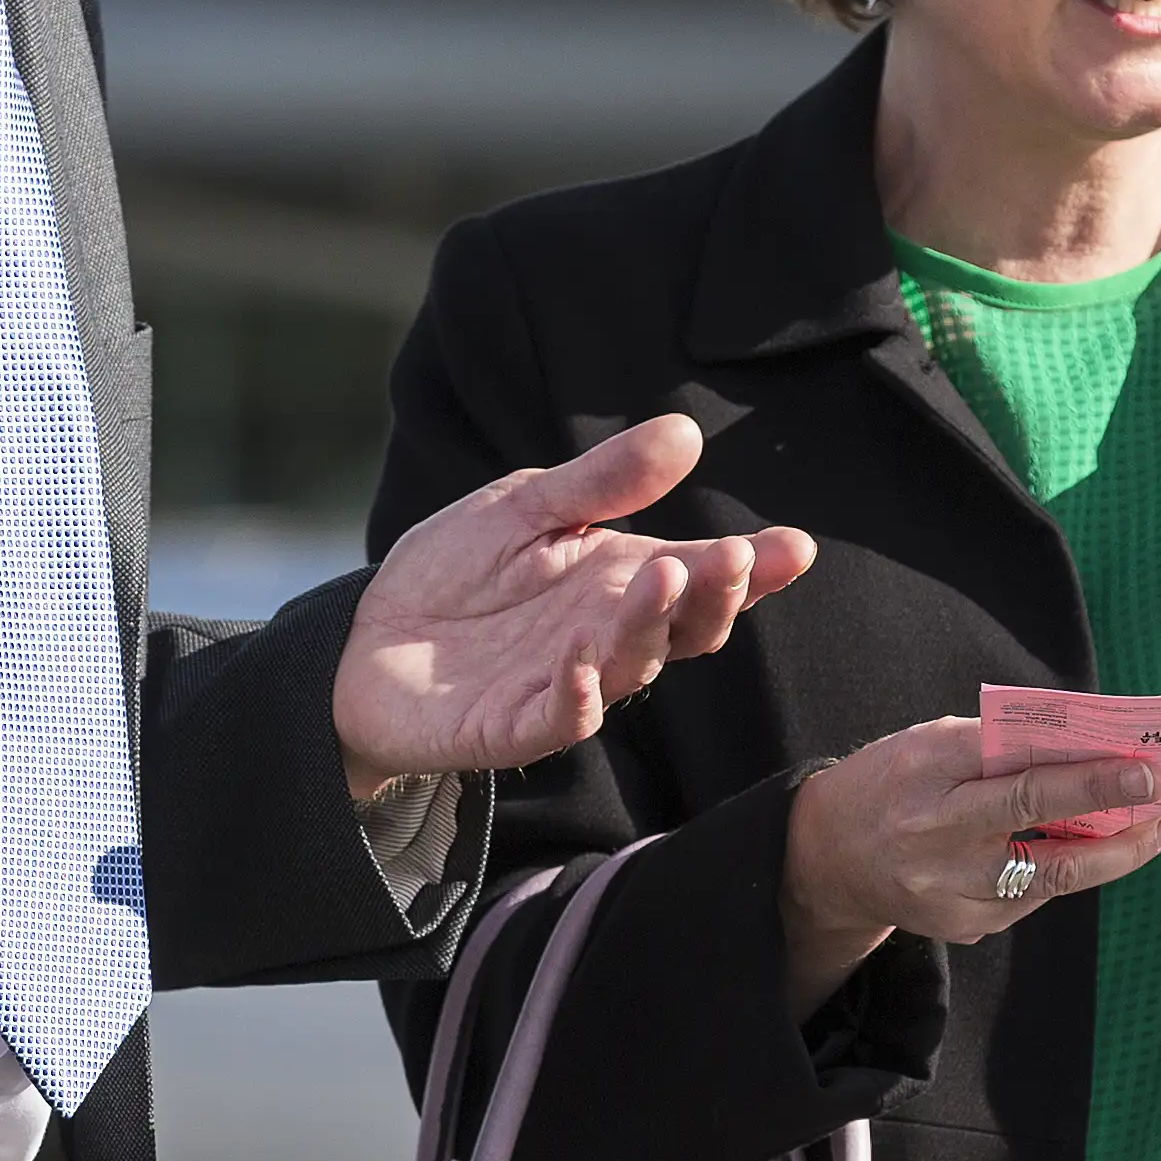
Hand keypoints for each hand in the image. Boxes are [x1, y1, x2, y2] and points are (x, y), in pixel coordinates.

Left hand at [339, 416, 818, 796]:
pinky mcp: (513, 728)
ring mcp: (568, 686)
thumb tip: (686, 432)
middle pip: (684, 628)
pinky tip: (582, 663)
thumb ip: (601, 482)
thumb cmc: (457, 571)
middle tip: (731, 558)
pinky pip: (558, 720)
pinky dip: (576, 697)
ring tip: (660, 579)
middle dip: (716, 597)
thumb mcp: (525, 505)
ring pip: (630, 669)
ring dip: (650, 629)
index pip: (701, 578)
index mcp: (623, 581)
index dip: (754, 567)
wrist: (366, 637)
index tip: (794, 547)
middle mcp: (609, 637)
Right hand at [778, 717, 1160, 1015]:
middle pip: (1038, 829)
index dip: (1085, 777)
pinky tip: (1108, 847)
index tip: (1141, 768)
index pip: (1016, 777)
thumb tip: (1086, 747)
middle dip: (1112, 813)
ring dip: (1115, 852)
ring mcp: (950, 892)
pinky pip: (1035, 895)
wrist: (826, 857)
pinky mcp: (964, 925)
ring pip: (1052, 877)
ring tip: (1159, 827)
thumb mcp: (932, 743)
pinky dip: (1076, 868)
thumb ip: (1000, 744)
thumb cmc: (892, 782)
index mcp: (926, 774)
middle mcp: (935, 838)